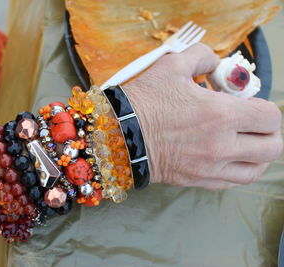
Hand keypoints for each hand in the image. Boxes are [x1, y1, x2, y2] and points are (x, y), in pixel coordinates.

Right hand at [124, 43, 282, 189]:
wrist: (118, 134)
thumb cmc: (144, 101)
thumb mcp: (171, 65)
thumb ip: (201, 56)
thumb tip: (215, 63)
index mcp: (220, 115)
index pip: (270, 117)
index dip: (265, 108)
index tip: (250, 104)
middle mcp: (221, 146)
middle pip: (272, 148)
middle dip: (268, 132)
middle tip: (252, 124)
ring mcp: (210, 168)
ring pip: (256, 170)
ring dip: (257, 155)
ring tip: (244, 143)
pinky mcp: (197, 180)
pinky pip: (233, 182)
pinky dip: (238, 170)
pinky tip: (227, 157)